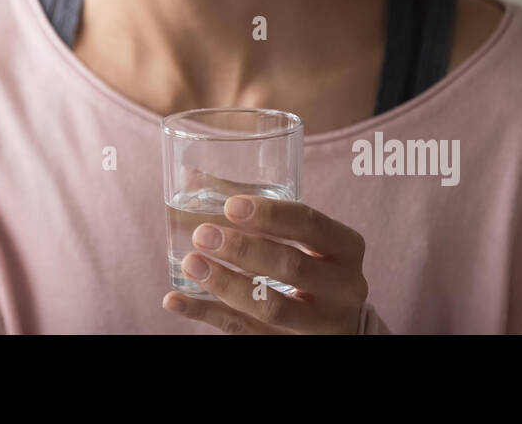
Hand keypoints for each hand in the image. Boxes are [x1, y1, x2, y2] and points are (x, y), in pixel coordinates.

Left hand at [161, 194, 368, 333]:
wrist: (338, 324)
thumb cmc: (314, 264)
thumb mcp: (304, 238)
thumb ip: (257, 212)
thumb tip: (188, 176)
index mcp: (346, 249)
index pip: (310, 225)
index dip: (270, 214)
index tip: (230, 206)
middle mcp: (341, 288)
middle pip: (291, 267)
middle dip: (243, 249)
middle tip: (203, 234)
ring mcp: (318, 324)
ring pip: (271, 308)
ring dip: (226, 284)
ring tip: (191, 263)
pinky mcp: (290, 346)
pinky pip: (245, 333)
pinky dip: (206, 314)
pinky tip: (175, 299)